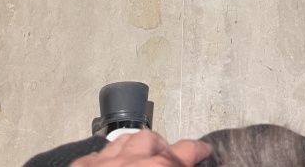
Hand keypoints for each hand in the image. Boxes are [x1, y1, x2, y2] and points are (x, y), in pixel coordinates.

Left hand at [71, 130, 212, 166]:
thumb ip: (173, 164)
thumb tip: (182, 159)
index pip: (183, 153)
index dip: (197, 150)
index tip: (206, 149)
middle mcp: (129, 161)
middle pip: (151, 141)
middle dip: (163, 148)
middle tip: (170, 159)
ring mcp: (102, 162)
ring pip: (124, 141)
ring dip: (137, 147)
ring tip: (143, 157)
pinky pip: (98, 155)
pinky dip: (109, 158)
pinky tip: (111, 163)